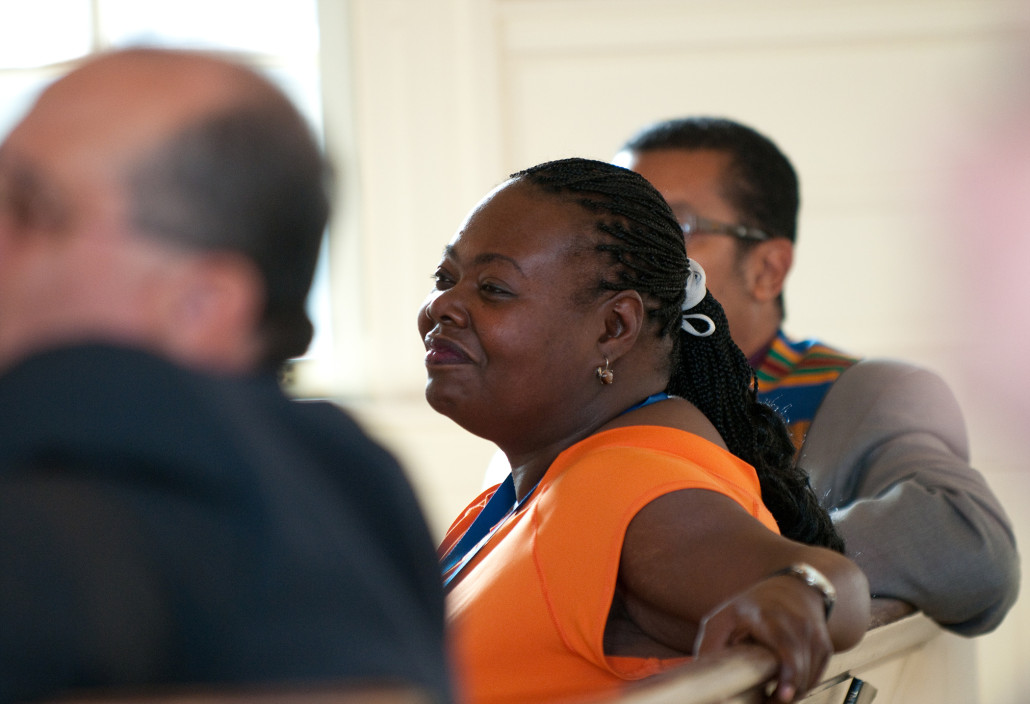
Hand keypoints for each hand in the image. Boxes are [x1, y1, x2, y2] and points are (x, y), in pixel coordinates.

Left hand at [693, 575, 832, 702]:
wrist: (792, 589)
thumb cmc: (753, 606)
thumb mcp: (724, 617)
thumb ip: (712, 644)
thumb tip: (702, 671)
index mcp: (766, 617)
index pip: (786, 647)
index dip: (789, 673)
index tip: (783, 696)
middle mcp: (795, 624)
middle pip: (799, 669)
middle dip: (786, 693)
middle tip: (769, 703)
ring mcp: (813, 635)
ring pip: (809, 677)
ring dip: (793, 692)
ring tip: (774, 696)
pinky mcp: (824, 646)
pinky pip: (816, 675)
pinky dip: (803, 685)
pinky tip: (786, 685)